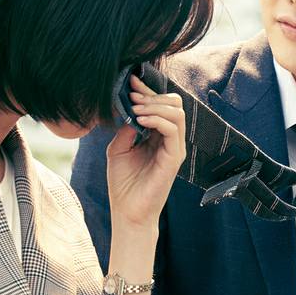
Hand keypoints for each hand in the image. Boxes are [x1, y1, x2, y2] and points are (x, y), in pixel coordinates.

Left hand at [106, 74, 185, 226]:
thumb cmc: (123, 184)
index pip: (161, 105)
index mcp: (157, 137)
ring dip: (154, 105)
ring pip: (177, 112)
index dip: (146, 91)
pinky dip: (157, 119)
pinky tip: (139, 120)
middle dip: (152, 95)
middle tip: (132, 95)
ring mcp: (174, 148)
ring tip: (135, 108)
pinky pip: (172, 129)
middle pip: (174, 104)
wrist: (127, 212)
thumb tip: (130, 109)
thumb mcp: (118, 149)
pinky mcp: (174, 158)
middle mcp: (170, 140)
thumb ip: (126, 128)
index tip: (130, 82)